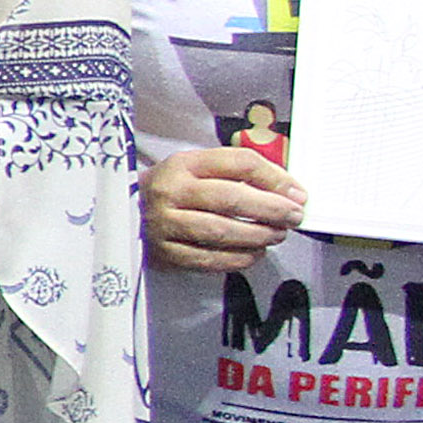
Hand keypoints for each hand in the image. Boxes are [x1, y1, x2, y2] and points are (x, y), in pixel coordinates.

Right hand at [142, 142, 303, 275]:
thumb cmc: (173, 192)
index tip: (297, 193)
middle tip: (293, 217)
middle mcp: (170, 192)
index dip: (275, 178)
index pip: (238, 163)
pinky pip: (209, 259)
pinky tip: (254, 254)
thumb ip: (240, 175)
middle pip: (231, 198)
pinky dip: (239, 259)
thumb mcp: (198, 170)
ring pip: (221, 231)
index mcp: (183, 164)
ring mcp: (164, 224)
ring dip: (258, 235)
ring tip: (276, 235)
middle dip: (271, 209)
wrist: (125, 215)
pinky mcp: (164, 253)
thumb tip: (290, 192)